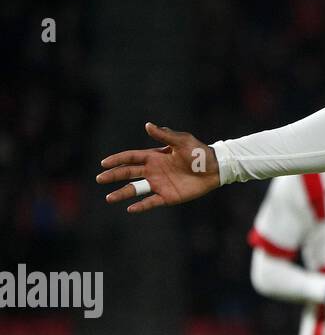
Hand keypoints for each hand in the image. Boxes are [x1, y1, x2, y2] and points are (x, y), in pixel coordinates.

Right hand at [97, 122, 220, 212]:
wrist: (215, 168)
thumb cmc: (200, 152)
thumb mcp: (182, 141)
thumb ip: (165, 135)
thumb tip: (148, 125)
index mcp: (155, 157)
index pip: (131, 158)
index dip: (117, 160)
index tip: (103, 163)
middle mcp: (153, 171)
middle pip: (129, 173)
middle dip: (113, 175)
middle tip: (100, 179)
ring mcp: (159, 184)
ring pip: (136, 190)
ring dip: (122, 193)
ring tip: (109, 198)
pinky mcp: (168, 196)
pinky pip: (151, 202)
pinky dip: (140, 206)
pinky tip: (130, 209)